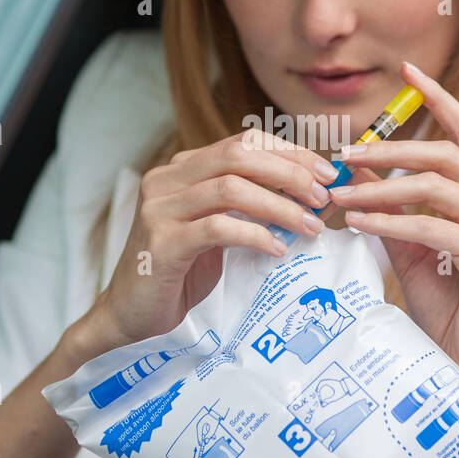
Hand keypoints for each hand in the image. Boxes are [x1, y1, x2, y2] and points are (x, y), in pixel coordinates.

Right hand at [77, 130, 337, 352]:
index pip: (243, 143)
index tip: (326, 173)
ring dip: (280, 206)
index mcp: (182, 168)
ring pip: (230, 189)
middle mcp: (166, 180)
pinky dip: (254, 235)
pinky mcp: (161, 244)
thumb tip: (308, 193)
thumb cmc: (181, 271)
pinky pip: (217, 228)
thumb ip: (248, 204)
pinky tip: (277, 249)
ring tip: (310, 227)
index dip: (289, 153)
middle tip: (323, 197)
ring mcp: (159, 210)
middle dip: (289, 173)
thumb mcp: (216, 227)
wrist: (132, 314)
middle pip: (238, 156)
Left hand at [328, 59, 458, 410]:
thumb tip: (357, 170)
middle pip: (447, 154)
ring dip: (381, 188)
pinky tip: (357, 224)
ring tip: (338, 196)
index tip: (408, 70)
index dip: (439, 99)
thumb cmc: (451, 313)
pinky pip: (431, 225)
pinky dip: (389, 221)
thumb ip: (393, 209)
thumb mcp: (414, 250)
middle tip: (343, 153)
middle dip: (391, 148)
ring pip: (437, 185)